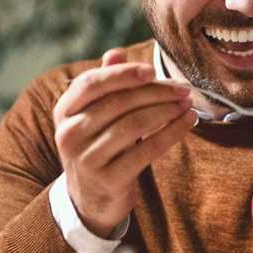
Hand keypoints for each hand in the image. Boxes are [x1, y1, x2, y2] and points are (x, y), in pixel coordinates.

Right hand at [53, 49, 197, 237]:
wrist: (90, 199)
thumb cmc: (99, 146)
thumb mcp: (95, 115)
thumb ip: (106, 85)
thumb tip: (116, 52)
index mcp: (64, 111)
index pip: (92, 83)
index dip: (123, 74)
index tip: (152, 70)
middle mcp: (69, 133)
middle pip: (118, 103)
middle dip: (156, 93)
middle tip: (183, 89)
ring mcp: (86, 158)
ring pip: (134, 125)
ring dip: (167, 111)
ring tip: (188, 104)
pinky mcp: (108, 179)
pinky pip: (146, 150)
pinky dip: (171, 133)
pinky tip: (188, 123)